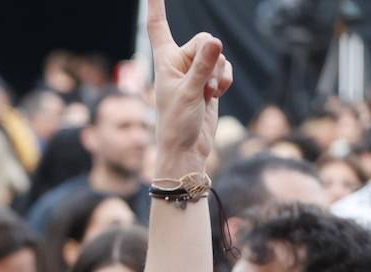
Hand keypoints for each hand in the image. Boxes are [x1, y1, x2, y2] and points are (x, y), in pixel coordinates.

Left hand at [146, 0, 232, 175]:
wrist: (187, 148)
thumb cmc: (177, 124)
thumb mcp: (189, 93)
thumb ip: (203, 67)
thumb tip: (216, 42)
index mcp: (164, 61)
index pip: (157, 27)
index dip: (156, 7)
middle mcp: (178, 62)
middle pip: (204, 40)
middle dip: (211, 60)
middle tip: (204, 86)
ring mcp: (195, 71)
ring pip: (219, 55)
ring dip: (219, 75)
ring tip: (207, 95)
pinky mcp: (208, 81)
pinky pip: (225, 68)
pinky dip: (225, 80)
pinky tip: (216, 95)